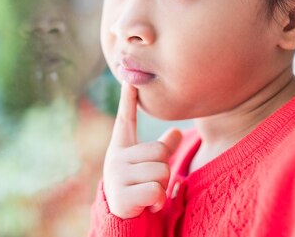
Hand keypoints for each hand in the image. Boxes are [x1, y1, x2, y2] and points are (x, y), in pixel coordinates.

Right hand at [103, 81, 182, 218]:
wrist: (120, 217)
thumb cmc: (136, 186)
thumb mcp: (146, 165)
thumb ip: (162, 148)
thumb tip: (178, 131)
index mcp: (121, 146)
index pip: (125, 118)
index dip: (127, 98)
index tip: (129, 78)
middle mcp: (115, 157)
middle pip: (159, 151)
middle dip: (163, 168)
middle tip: (150, 180)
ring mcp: (117, 176)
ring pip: (160, 171)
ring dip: (162, 186)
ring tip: (147, 192)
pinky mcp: (122, 195)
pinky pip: (156, 190)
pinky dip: (157, 201)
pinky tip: (146, 204)